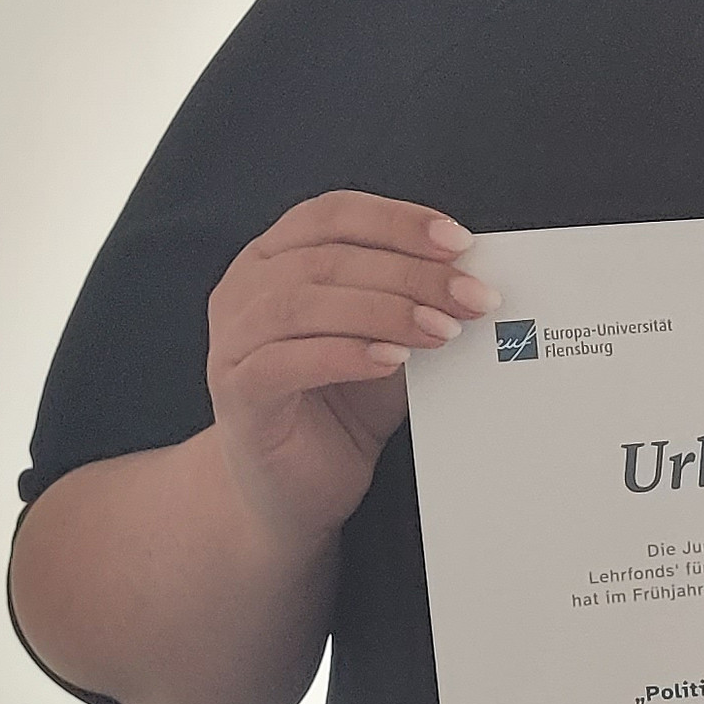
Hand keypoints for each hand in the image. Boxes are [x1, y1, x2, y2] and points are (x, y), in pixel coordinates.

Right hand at [207, 188, 497, 552]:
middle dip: (410, 273)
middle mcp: (243, 288)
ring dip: (382, 310)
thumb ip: (412, 302)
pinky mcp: (235, 392)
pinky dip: (343, 355)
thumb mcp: (386, 340)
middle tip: (469, 297)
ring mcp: (232, 340)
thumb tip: (471, 275)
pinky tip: (390, 361)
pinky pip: (284, 362)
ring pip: (302, 303)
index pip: (333, 214)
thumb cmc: (341, 407)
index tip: (458, 242)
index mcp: (275, 257)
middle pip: (327, 257)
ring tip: (439, 330)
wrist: (294, 489)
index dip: (397, 221)